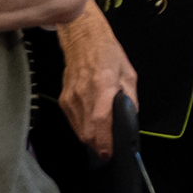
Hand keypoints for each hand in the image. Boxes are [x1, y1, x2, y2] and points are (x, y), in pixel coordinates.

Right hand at [56, 4, 138, 158]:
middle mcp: (83, 95)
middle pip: (87, 133)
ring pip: (79, 131)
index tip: (112, 153)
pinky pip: (73, 122)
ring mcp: (70, 98)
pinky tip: (93, 125)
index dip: (106, 143)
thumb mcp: (128, 75)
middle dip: (100, 146)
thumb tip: (129, 120)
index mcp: (101, 86)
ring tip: (103, 139)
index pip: (100, 123)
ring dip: (92, 139)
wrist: (82, 39)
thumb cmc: (107, 53)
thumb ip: (129, 99)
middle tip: (110, 150)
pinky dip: (84, 128)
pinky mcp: (63, 99)